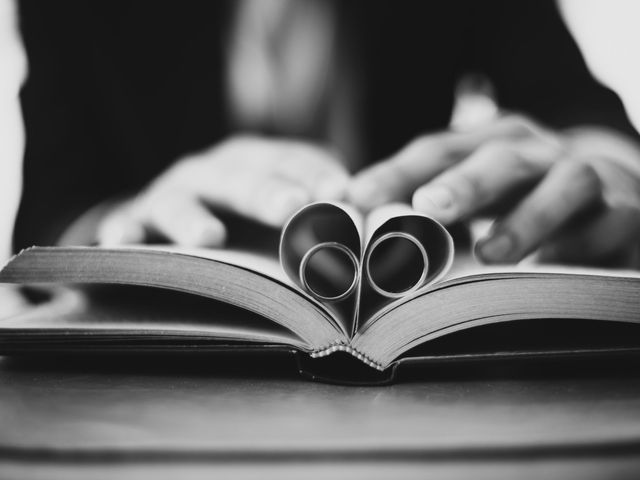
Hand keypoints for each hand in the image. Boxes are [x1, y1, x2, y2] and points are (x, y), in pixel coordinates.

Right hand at [97, 136, 347, 246]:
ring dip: (192, 217)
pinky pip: (125, 225)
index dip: (315, 175)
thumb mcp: (278, 205)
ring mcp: (170, 193)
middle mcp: (213, 171)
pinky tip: (124, 242)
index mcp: (255, 162)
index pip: (289, 161)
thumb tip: (370, 229)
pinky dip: (123, 232)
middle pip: (239, 177)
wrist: (173, 212)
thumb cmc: (242, 214)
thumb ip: (316, 212)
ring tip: (209, 236)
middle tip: (294, 205)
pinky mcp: (135, 219)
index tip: (342, 192)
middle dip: (265, 190)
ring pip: (179, 200)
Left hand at [348, 115, 639, 265]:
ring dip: (526, 219)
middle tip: (428, 207)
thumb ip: (425, 201)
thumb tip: (347, 211)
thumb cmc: (527, 196)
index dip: (398, 172)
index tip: (355, 197)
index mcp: (495, 142)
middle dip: (465, 182)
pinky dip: (581, 248)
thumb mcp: (480, 189)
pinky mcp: (626, 214)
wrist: (616, 194)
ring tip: (492, 252)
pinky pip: (607, 229)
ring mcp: (588, 181)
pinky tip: (555, 269)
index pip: (440, 149)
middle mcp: (540, 153)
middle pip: (501, 159)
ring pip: (564, 187)